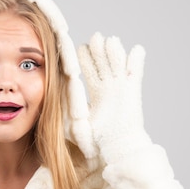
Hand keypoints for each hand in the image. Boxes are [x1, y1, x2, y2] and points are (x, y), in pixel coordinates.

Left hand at [77, 32, 149, 161]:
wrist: (115, 151)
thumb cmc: (95, 143)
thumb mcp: (74, 124)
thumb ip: (66, 110)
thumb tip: (52, 99)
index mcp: (98, 93)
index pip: (89, 71)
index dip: (85, 58)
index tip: (78, 46)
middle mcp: (110, 89)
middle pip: (103, 63)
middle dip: (98, 51)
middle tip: (95, 38)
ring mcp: (122, 89)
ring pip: (117, 64)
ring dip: (114, 52)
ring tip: (109, 40)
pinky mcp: (133, 93)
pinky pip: (135, 73)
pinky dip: (137, 61)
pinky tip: (136, 50)